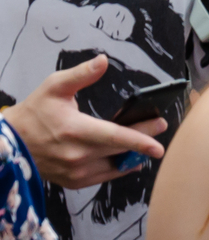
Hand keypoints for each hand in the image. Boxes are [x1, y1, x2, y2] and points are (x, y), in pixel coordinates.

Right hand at [0, 56, 166, 188]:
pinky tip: (130, 161)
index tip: (160, 139)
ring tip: (147, 143)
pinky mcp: (71, 181)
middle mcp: (76, 155)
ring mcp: (73, 171)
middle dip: (144, 139)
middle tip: (160, 126)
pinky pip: (102, 177)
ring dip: (133, 155)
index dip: (140, 139)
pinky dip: (117, 169)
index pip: (114, 137)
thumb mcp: (54, 86)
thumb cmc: (33, 113)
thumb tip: (103, 60)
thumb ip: (81, 74)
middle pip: (120, 149)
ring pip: (113, 166)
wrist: (9, 143)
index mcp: (75, 130)